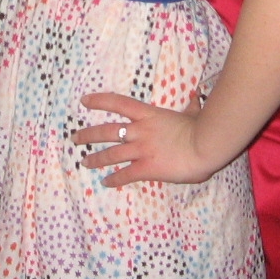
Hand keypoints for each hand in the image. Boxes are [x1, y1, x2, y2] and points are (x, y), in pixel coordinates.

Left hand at [71, 91, 217, 186]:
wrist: (205, 145)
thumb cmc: (201, 129)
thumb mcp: (193, 115)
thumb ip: (191, 107)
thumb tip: (197, 95)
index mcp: (149, 115)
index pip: (118, 103)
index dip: (99, 101)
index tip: (84, 101)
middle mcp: (140, 131)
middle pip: (107, 131)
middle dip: (88, 135)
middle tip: (75, 137)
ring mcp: (141, 149)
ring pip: (111, 154)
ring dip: (95, 159)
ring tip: (84, 162)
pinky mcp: (147, 168)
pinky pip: (125, 175)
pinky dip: (114, 179)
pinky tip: (105, 183)